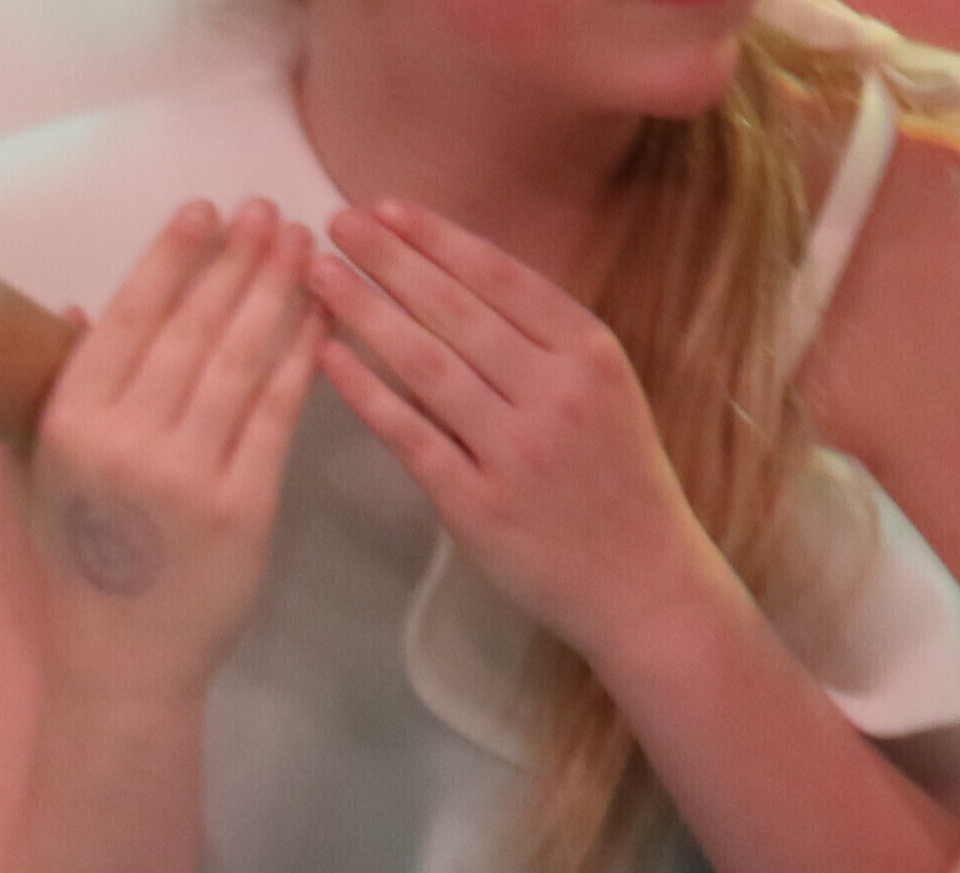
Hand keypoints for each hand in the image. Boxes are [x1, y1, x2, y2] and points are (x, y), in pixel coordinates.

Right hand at [20, 200, 325, 707]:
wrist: (123, 658)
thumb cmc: (83, 561)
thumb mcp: (45, 476)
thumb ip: (57, 391)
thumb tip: (82, 308)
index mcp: (68, 429)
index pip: (127, 322)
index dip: (171, 260)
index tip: (206, 209)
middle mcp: (124, 445)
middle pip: (192, 330)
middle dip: (237, 261)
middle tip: (271, 211)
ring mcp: (186, 476)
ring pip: (241, 361)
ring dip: (278, 293)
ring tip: (303, 244)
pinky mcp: (243, 505)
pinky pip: (279, 412)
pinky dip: (305, 356)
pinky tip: (324, 315)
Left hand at [308, 203, 728, 664]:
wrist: (642, 579)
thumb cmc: (613, 480)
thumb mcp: (600, 392)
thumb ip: (539, 343)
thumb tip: (458, 284)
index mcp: (589, 352)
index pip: (503, 278)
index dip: (439, 239)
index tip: (386, 207)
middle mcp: (555, 390)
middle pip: (457, 310)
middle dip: (391, 260)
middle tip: (334, 221)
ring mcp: (516, 447)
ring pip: (426, 365)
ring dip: (365, 313)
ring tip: (317, 276)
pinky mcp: (477, 504)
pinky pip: (408, 436)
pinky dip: (364, 393)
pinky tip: (324, 357)